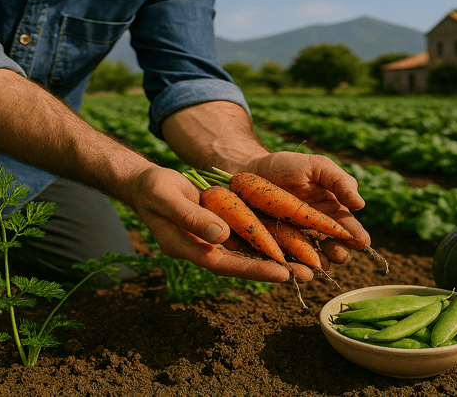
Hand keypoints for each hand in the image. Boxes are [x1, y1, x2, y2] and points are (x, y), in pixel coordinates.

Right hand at [126, 165, 316, 282]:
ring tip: (308, 262)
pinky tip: (292, 239)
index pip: (225, 264)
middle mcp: (204, 248)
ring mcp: (213, 239)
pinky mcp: (220, 227)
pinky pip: (247, 235)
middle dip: (274, 269)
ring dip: (276, 256)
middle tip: (307, 274)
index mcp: (188, 248)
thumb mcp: (168, 197)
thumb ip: (191, 217)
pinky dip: (267, 238)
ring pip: (248, 251)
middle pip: (242, 263)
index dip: (253, 269)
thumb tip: (220, 234)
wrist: (147, 183)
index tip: (282, 273)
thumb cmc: (153, 188)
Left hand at [247, 151, 369, 267]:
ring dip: (318, 265)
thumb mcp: (316, 167)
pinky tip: (293, 269)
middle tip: (339, 254)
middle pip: (334, 248)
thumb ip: (340, 181)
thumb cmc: (286, 166)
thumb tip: (361, 204)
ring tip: (319, 265)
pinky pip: (285, 262)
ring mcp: (296, 241)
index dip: (357, 237)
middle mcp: (317, 231)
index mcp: (331, 212)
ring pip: (312, 260)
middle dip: (340, 253)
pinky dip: (291, 268)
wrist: (247, 169)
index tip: (363, 243)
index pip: (348, 228)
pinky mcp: (274, 248)